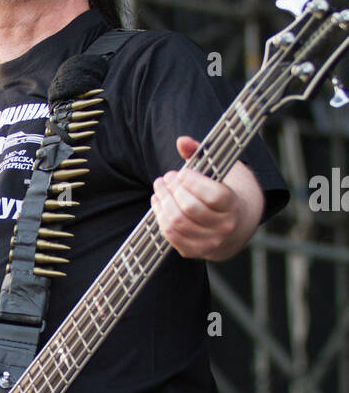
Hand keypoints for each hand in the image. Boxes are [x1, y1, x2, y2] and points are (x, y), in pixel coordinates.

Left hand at [150, 136, 241, 258]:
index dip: (192, 182)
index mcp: (233, 205)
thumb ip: (200, 154)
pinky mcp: (194, 251)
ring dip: (162, 202)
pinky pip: (171, 235)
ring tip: (159, 188)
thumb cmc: (222, 194)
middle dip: (173, 190)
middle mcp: (224, 226)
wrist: (234, 228)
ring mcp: (210, 242)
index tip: (182, 172)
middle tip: (166, 178)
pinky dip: (160, 217)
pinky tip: (158, 203)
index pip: (212, 195)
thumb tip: (181, 141)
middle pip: (190, 208)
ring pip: (177, 222)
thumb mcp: (219, 172)